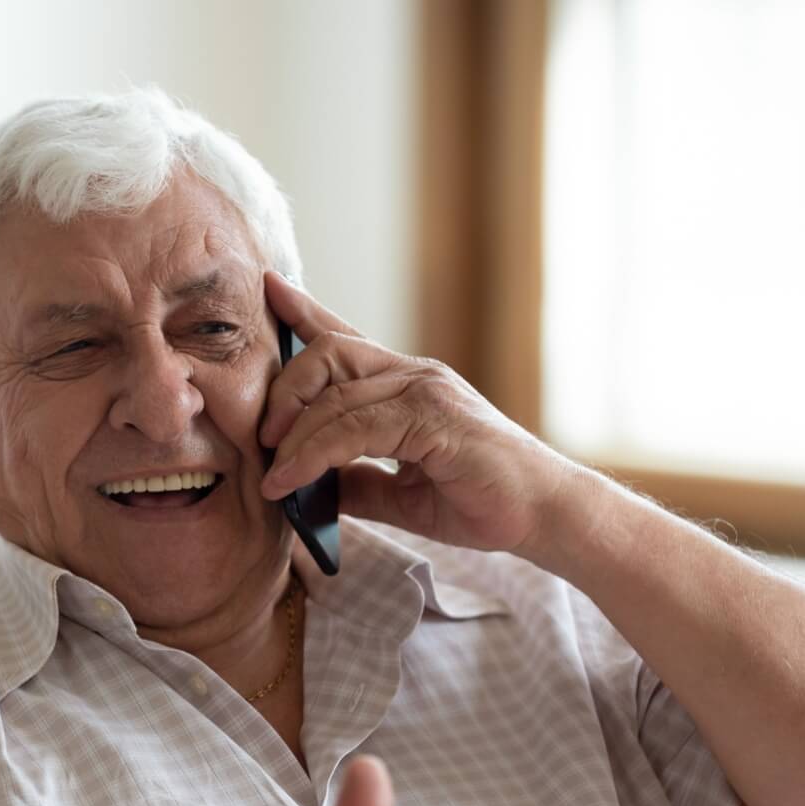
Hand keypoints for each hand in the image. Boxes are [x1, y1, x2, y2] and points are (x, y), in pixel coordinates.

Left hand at [258, 271, 583, 560]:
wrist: (541, 516)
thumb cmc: (481, 501)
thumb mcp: (401, 495)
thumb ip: (357, 482)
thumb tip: (307, 488)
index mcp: (407, 386)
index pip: (347, 338)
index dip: (306, 312)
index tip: (271, 289)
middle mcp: (414, 376)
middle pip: (328, 352)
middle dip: (283, 390)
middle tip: (263, 440)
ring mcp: (426, 391)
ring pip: (335, 391)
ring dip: (293, 437)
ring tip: (272, 476)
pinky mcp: (434, 417)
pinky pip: (355, 427)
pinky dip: (316, 454)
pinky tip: (294, 481)